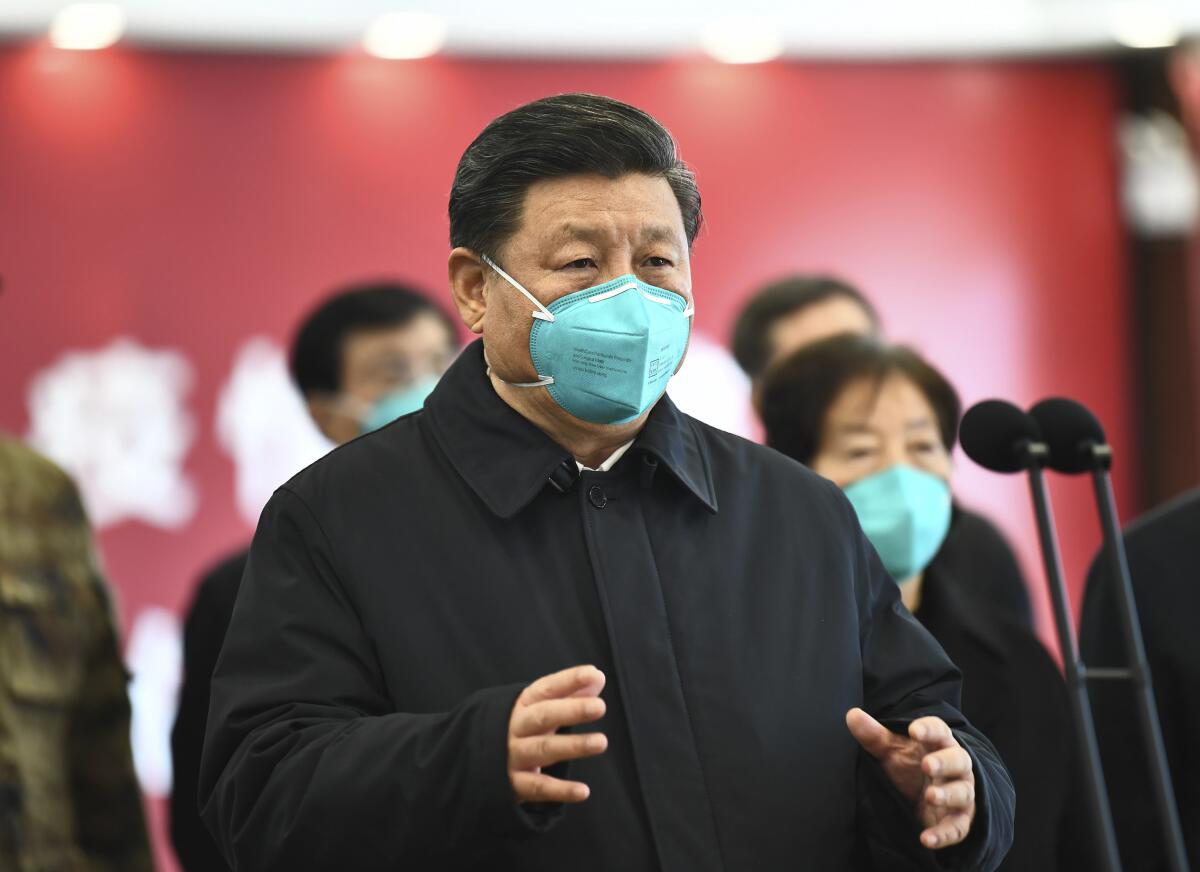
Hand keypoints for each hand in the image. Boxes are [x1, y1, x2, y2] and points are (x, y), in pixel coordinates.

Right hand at [508, 665, 607, 803]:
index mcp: (523, 704)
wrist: (478, 761)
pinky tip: (583, 791)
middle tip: (600, 707)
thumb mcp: (541, 708)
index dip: (569, 680)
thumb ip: (570, 693)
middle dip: (571, 710)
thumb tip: (598, 676)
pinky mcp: (514, 784)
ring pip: (543, 749)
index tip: (592, 674)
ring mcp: (513, 755)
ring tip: (601, 742)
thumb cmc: (523, 728)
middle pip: (543, 716)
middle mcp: (516, 727)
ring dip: (572, 745)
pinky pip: (538, 787)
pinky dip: (560, 791)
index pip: (547, 689)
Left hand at [846, 708, 975, 849]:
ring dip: (948, 795)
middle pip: (958, 759)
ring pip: (962, 792)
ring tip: (930, 796)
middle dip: (944, 762)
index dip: (929, 730)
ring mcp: (961, 793)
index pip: (939, 730)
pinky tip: (926, 838)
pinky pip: (957, 827)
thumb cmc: (910, 766)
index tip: (914, 730)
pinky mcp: (959, 819)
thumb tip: (852, 715)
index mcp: (938, 744)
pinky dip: (944, 834)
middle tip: (927, 765)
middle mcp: (955, 767)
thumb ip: (874, 735)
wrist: (928, 797)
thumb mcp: (891, 751)